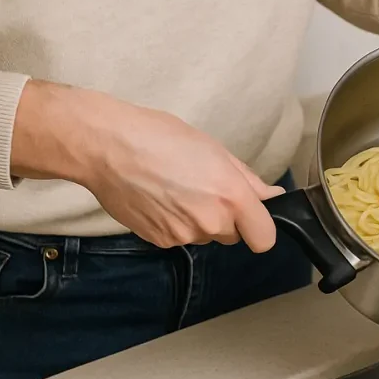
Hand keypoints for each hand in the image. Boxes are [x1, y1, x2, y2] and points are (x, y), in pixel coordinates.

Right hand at [10, 80, 284, 251]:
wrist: (106, 146)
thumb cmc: (160, 137)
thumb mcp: (214, 150)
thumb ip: (248, 180)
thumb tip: (272, 197)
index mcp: (231, 196)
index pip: (264, 239)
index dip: (259, 227)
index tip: (250, 216)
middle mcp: (211, 222)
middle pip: (233, 235)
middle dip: (225, 218)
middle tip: (201, 188)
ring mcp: (184, 235)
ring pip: (204, 236)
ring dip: (197, 220)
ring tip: (175, 189)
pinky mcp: (159, 241)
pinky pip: (179, 238)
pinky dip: (173, 223)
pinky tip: (158, 199)